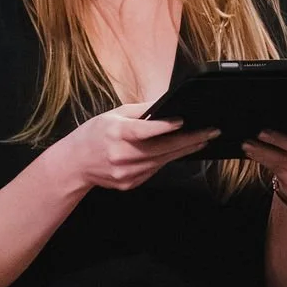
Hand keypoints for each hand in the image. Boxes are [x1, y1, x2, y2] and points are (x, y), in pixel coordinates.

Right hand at [55, 102, 218, 190]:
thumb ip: (140, 111)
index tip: (182, 121)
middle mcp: (122, 156)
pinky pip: (155, 170)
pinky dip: (168, 160)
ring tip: (203, 139)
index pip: (143, 131)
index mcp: (116, 134)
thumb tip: (166, 103)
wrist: (75, 164)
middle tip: (211, 131)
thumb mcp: (113, 115)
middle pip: (161, 149)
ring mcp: (127, 173)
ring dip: (185, 150)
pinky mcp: (130, 183)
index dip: (163, 127)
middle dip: (189, 140)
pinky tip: (181, 151)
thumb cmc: (94, 135)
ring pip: (163, 161)